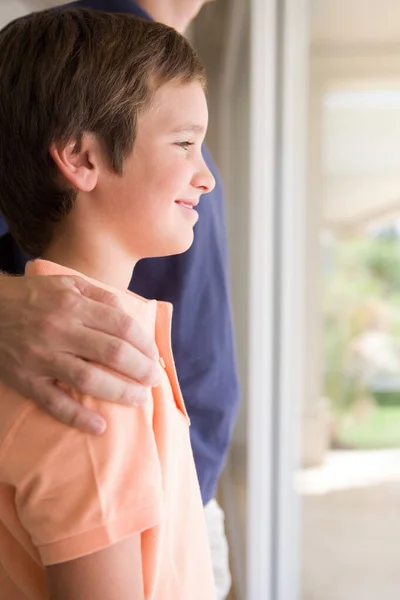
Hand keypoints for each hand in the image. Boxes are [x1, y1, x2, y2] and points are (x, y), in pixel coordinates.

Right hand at [0, 274, 160, 433]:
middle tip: (153, 380)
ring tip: (140, 399)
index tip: (154, 356)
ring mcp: (40, 357)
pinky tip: (100, 427)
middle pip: (112, 353)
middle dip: (141, 369)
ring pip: (88, 379)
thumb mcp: (67, 284)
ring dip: (120, 392)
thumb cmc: (32, 297)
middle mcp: (59, 329)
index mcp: (73, 304)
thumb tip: (130, 316)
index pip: (121, 326)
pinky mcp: (24, 379)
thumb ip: (100, 296)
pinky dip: (78, 417)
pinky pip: (53, 402)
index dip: (145, 344)